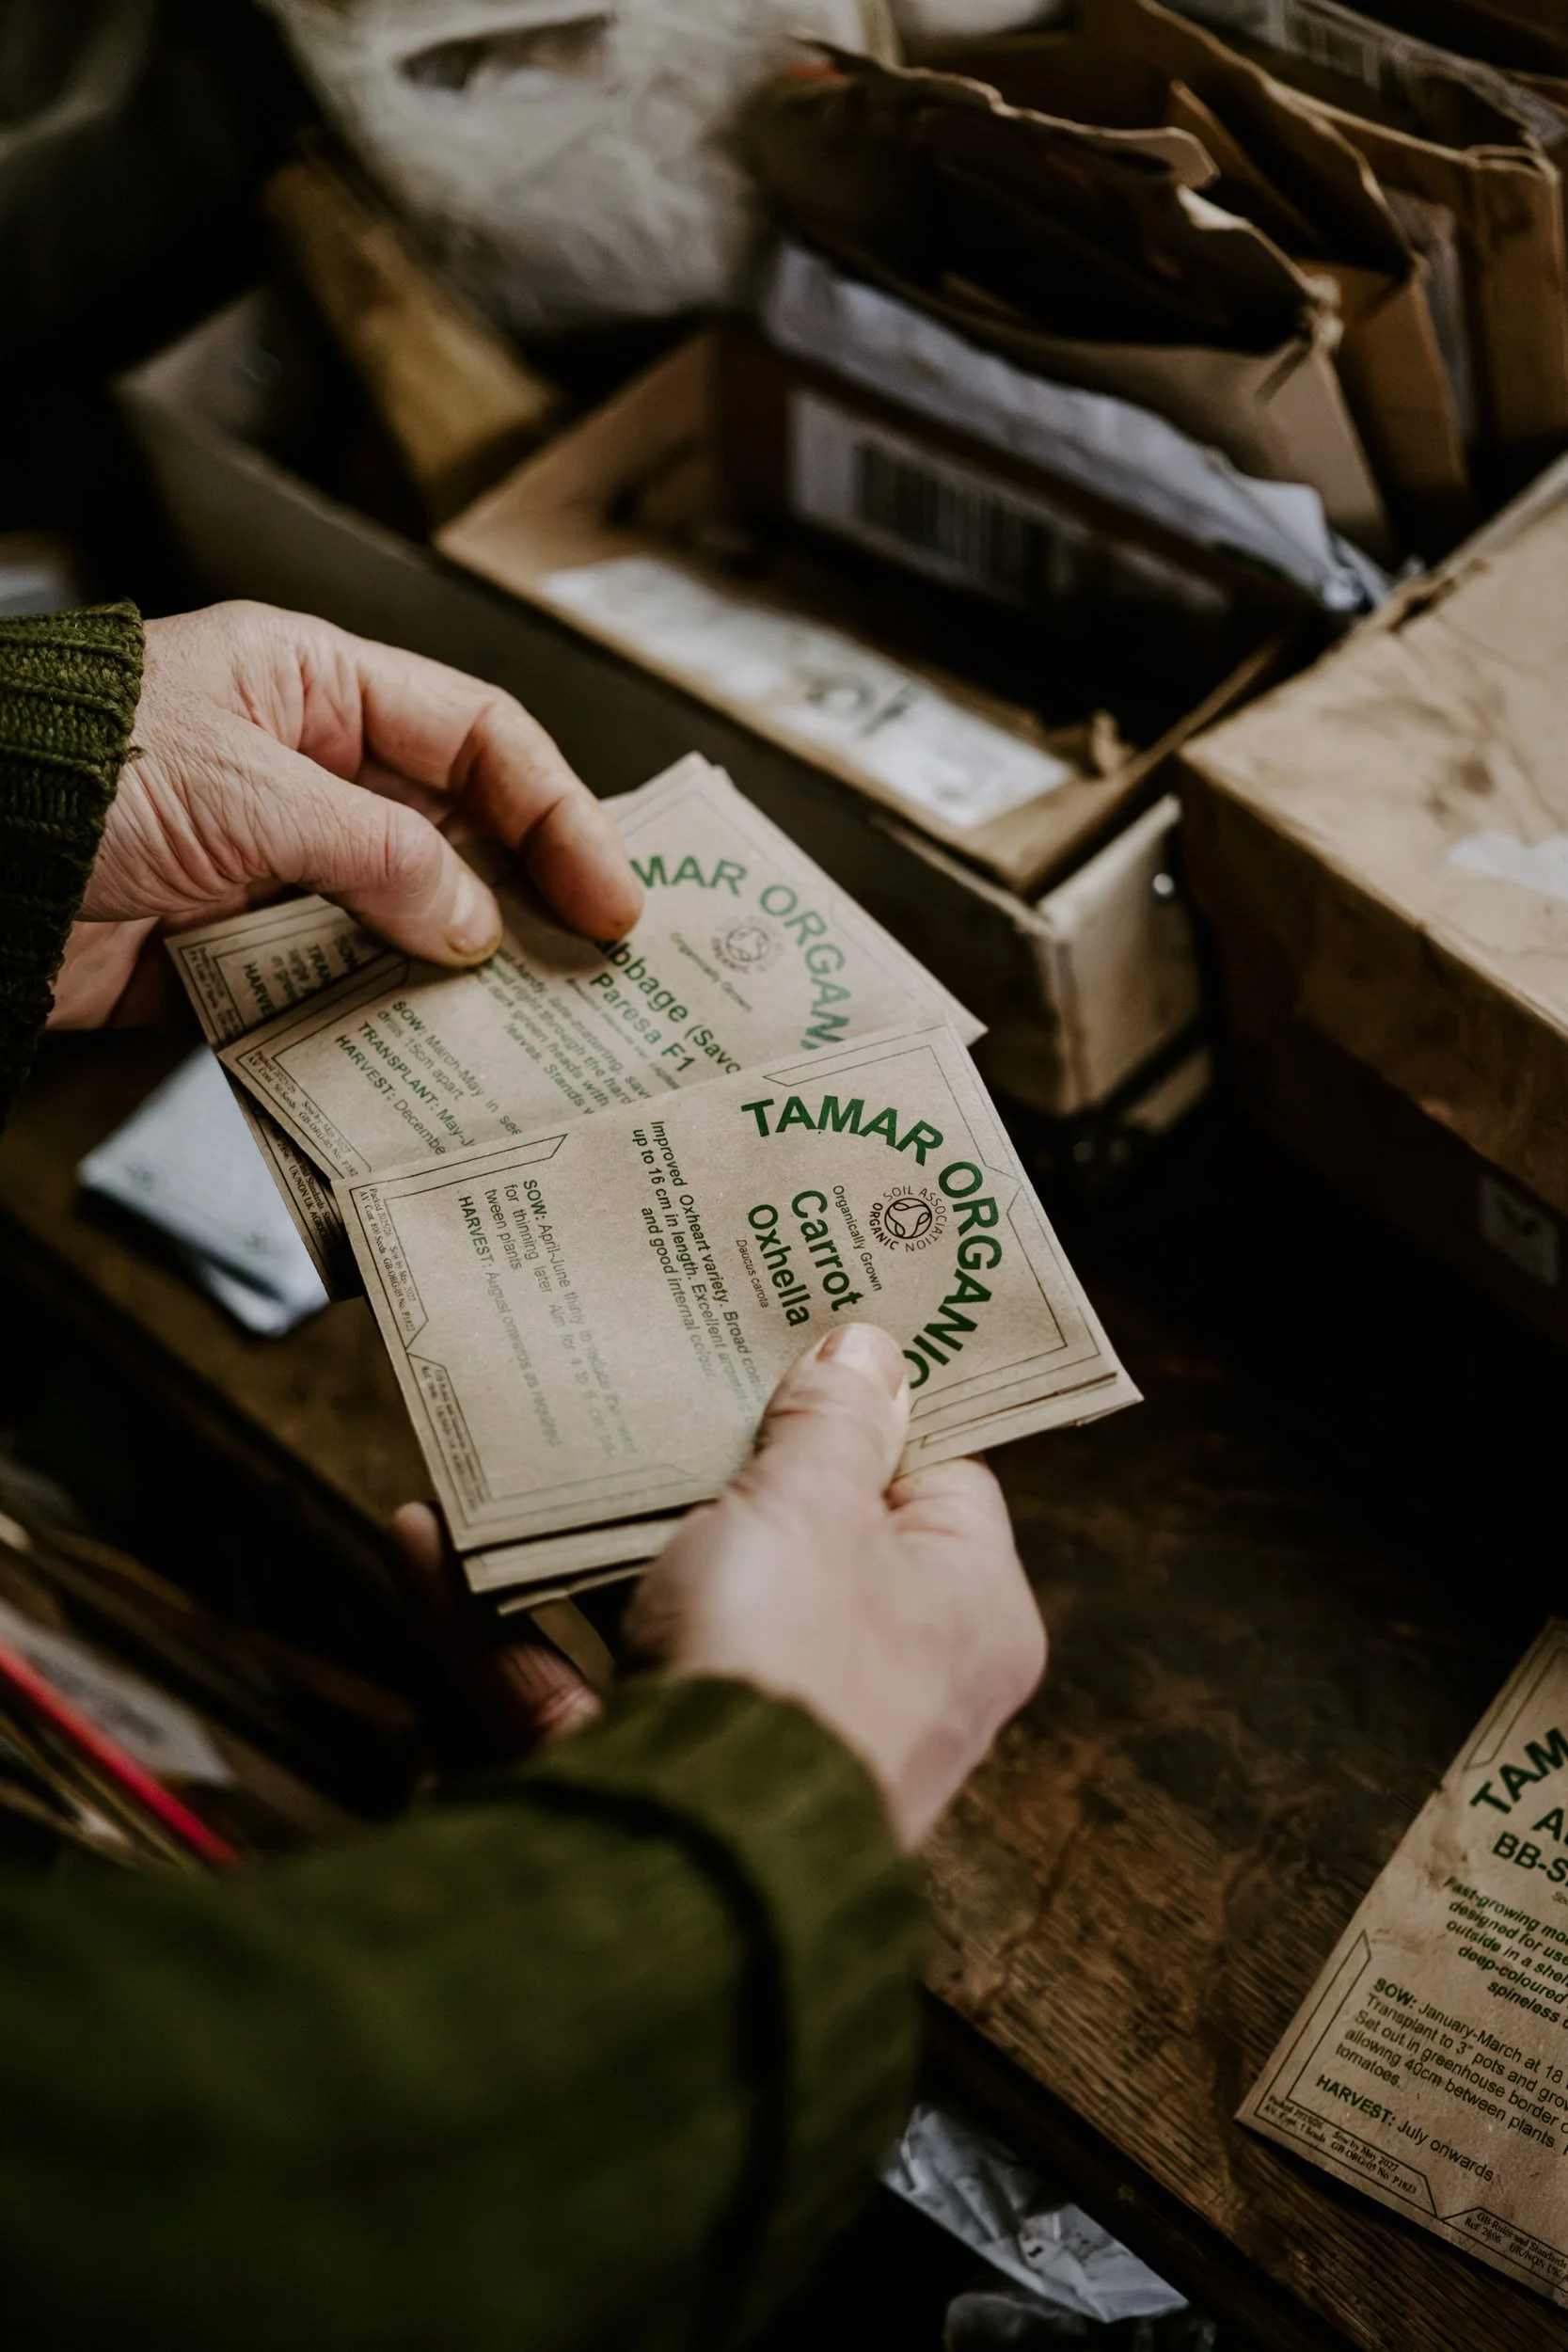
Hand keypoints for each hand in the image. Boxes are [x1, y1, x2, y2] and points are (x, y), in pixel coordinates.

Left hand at [49, 600, 641, 1027]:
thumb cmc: (77, 774)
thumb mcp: (249, 794)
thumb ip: (377, 855)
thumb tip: (472, 925)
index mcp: (316, 690)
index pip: (478, 738)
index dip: (558, 812)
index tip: (610, 898)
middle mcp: (309, 774)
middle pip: (458, 837)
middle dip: (527, 903)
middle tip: (595, 974)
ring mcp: (278, 866)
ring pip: (408, 923)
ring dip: (460, 979)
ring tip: (532, 1033)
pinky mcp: (239, 952)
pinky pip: (339, 990)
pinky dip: (381, 1026)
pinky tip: (430, 1061)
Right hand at [391, 1325, 1042, 1842]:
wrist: (692, 1865)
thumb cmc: (792, 1665)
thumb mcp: (816, 1503)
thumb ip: (833, 1421)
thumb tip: (867, 1350)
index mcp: (962, 1611)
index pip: (935, 1477)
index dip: (869, 1407)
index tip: (800, 1335)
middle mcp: (875, 1680)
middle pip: (789, 1540)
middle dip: (704, 1466)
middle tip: (653, 1366)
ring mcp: (759, 1736)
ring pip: (664, 1608)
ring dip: (582, 1535)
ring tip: (523, 1440)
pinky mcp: (652, 1783)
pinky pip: (569, 1682)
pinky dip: (495, 1618)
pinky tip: (421, 1542)